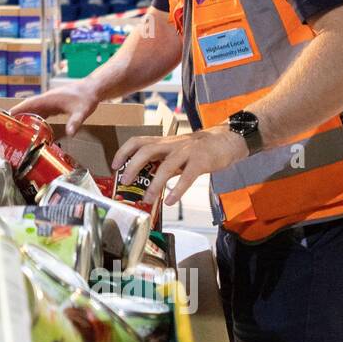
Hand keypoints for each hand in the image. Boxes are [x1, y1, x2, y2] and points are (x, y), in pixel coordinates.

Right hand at [10, 80, 99, 135]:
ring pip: (34, 110)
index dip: (17, 109)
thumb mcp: (82, 111)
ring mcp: (50, 102)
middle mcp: (46, 99)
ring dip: (25, 118)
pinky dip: (35, 119)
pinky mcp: (54, 105)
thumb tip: (71, 134)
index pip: (29, 104)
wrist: (92, 89)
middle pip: (28, 107)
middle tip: (7, 126)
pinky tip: (33, 127)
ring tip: (16, 129)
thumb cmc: (86, 98)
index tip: (6, 115)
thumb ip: (75, 122)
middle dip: (17, 115)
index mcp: (49, 99)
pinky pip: (41, 112)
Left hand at [112, 125, 249, 206]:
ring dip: (154, 183)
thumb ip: (162, 164)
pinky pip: (187, 176)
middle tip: (124, 182)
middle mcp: (172, 144)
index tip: (114, 166)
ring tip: (148, 199)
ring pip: (166, 165)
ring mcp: (187, 151)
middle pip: (146, 150)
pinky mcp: (201, 161)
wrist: (227, 140)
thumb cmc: (199, 149)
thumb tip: (145, 181)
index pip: (138, 141)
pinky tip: (171, 201)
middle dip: (132, 166)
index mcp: (164, 142)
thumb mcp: (176, 153)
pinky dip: (178, 190)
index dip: (123, 152)